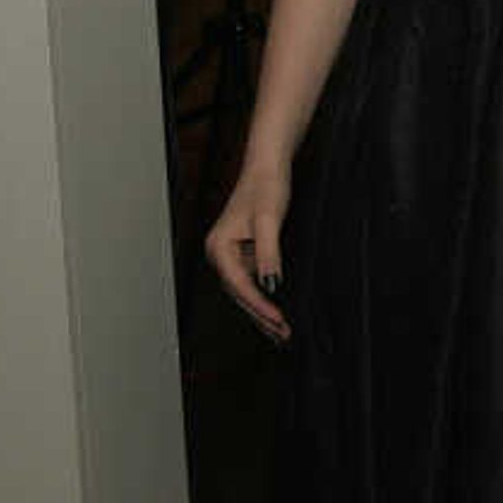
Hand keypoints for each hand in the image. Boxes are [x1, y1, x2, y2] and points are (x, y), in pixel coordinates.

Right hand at [205, 165, 291, 343]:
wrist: (267, 167)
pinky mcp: (243, 254)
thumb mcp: (269, 220)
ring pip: (245, 292)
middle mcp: (220, 254)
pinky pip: (252, 282)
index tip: (278, 320)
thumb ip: (268, 253)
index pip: (240, 285)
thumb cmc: (265, 187)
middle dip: (261, 315)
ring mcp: (231, 255)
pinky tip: (277, 311)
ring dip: (262, 311)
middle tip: (283, 334)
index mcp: (219, 247)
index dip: (259, 306)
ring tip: (281, 332)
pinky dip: (264, 297)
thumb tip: (271, 284)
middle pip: (239, 294)